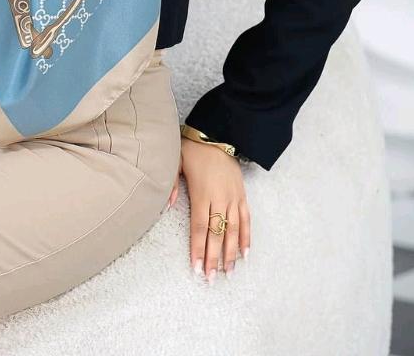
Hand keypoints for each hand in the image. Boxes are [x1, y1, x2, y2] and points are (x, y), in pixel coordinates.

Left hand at [173, 138, 249, 280]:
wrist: (218, 133)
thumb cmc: (193, 148)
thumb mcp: (175, 161)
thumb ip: (170, 185)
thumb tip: (166, 206)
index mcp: (201, 193)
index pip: (200, 227)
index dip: (198, 249)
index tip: (196, 268)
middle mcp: (219, 198)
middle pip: (216, 234)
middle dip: (213, 259)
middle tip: (210, 279)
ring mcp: (233, 198)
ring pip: (233, 231)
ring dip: (231, 254)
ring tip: (228, 273)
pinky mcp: (242, 195)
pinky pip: (246, 220)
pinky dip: (247, 237)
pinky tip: (245, 254)